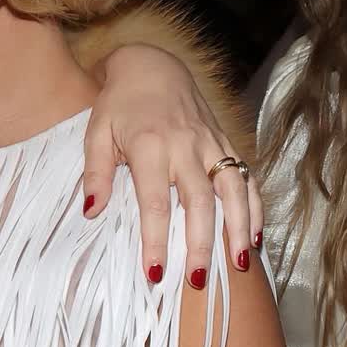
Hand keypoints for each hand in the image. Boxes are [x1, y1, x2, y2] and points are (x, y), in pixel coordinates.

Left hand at [82, 43, 262, 285]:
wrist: (151, 65)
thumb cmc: (118, 106)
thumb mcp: (95, 134)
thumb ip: (95, 174)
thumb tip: (91, 213)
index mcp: (150, 147)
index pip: (155, 202)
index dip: (156, 239)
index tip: (154, 272)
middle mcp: (185, 146)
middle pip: (199, 202)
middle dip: (201, 244)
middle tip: (197, 280)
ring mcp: (210, 144)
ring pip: (232, 190)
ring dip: (238, 229)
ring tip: (239, 264)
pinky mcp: (225, 143)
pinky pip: (246, 177)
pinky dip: (254, 207)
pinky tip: (255, 235)